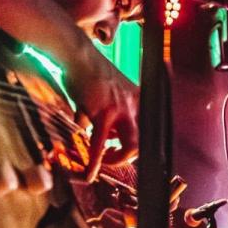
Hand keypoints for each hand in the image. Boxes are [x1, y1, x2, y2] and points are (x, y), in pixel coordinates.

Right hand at [68, 51, 138, 180]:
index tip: (127, 155)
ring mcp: (120, 110)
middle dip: (128, 157)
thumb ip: (111, 113)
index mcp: (139, 100)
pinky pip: (99, 145)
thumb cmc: (90, 72)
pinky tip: (90, 173)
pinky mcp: (102, 113)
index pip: (149, 129)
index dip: (141, 148)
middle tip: (113, 159)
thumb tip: (102, 136)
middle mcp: (135, 105)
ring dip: (115, 160)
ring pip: (129, 147)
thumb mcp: (111, 92)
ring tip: (102, 159)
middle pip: (143, 142)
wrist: (78, 54)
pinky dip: (95, 162)